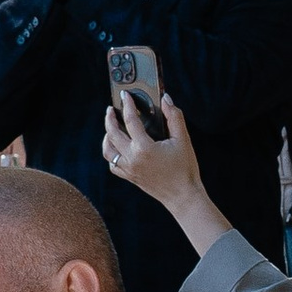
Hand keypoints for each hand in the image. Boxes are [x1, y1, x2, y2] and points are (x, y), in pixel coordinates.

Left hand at [98, 84, 201, 198]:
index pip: (131, 120)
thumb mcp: (183, 140)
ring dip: (107, 137)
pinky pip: (112, 165)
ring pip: (108, 150)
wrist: (183, 196)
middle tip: (111, 109)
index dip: (128, 105)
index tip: (125, 95)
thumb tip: (166, 99)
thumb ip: (174, 117)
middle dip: (110, 119)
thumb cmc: (185, 168)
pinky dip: (111, 155)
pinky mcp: (130, 177)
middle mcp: (132, 158)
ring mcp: (129, 169)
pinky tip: (116, 148)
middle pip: (112, 134)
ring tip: (111, 128)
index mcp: (144, 148)